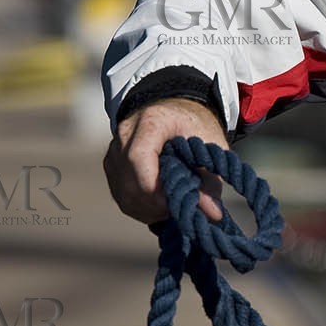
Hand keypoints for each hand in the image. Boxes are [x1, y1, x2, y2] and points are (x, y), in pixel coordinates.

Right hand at [103, 97, 228, 224]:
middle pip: (129, 182)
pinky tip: (159, 205)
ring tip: (172, 207)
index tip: (174, 203)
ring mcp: (115, 150)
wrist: (178, 112)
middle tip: (179, 210)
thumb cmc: (195, 125)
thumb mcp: (212, 148)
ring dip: (147, 209)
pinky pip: (120, 195)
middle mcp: (126, 134)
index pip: (138, 158)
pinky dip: (140, 206)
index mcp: (151, 122)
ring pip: (123, 193)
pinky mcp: (113, 165)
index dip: (154, 188)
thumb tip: (212, 213)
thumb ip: (211, 181)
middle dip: (154, 204)